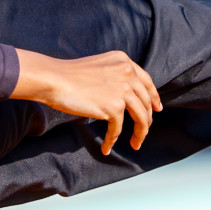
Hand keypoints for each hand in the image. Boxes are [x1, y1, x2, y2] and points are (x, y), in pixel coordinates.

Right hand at [10, 49, 162, 154]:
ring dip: (139, 134)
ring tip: (135, 144)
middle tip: (142, 132)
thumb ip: (114, 76)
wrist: (54, 79)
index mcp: (124, 61)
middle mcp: (127, 73)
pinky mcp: (114, 107)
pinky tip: (106, 148)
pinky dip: (113, 140)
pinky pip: (118, 129)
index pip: (146, 81)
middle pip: (146, 101)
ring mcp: (123, 90)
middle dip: (147, 119)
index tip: (156, 109)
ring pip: (141, 118)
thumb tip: (123, 96)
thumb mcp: (98, 67)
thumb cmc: (67, 75)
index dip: (153, 97)